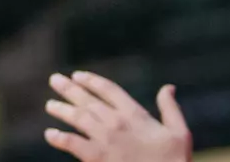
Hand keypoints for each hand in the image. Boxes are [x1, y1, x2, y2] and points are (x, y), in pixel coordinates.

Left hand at [44, 72, 190, 161]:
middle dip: (69, 89)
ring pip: (77, 118)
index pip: (108, 90)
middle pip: (88, 100)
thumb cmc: (176, 161)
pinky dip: (60, 138)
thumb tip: (168, 87)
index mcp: (135, 114)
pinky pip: (73, 143)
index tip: (77, 75)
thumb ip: (170, 108)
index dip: (91, 81)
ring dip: (61, 110)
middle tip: (53, 79)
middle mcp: (117, 122)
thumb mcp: (180, 132)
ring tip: (49, 105)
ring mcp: (105, 139)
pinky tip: (50, 135)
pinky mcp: (97, 157)